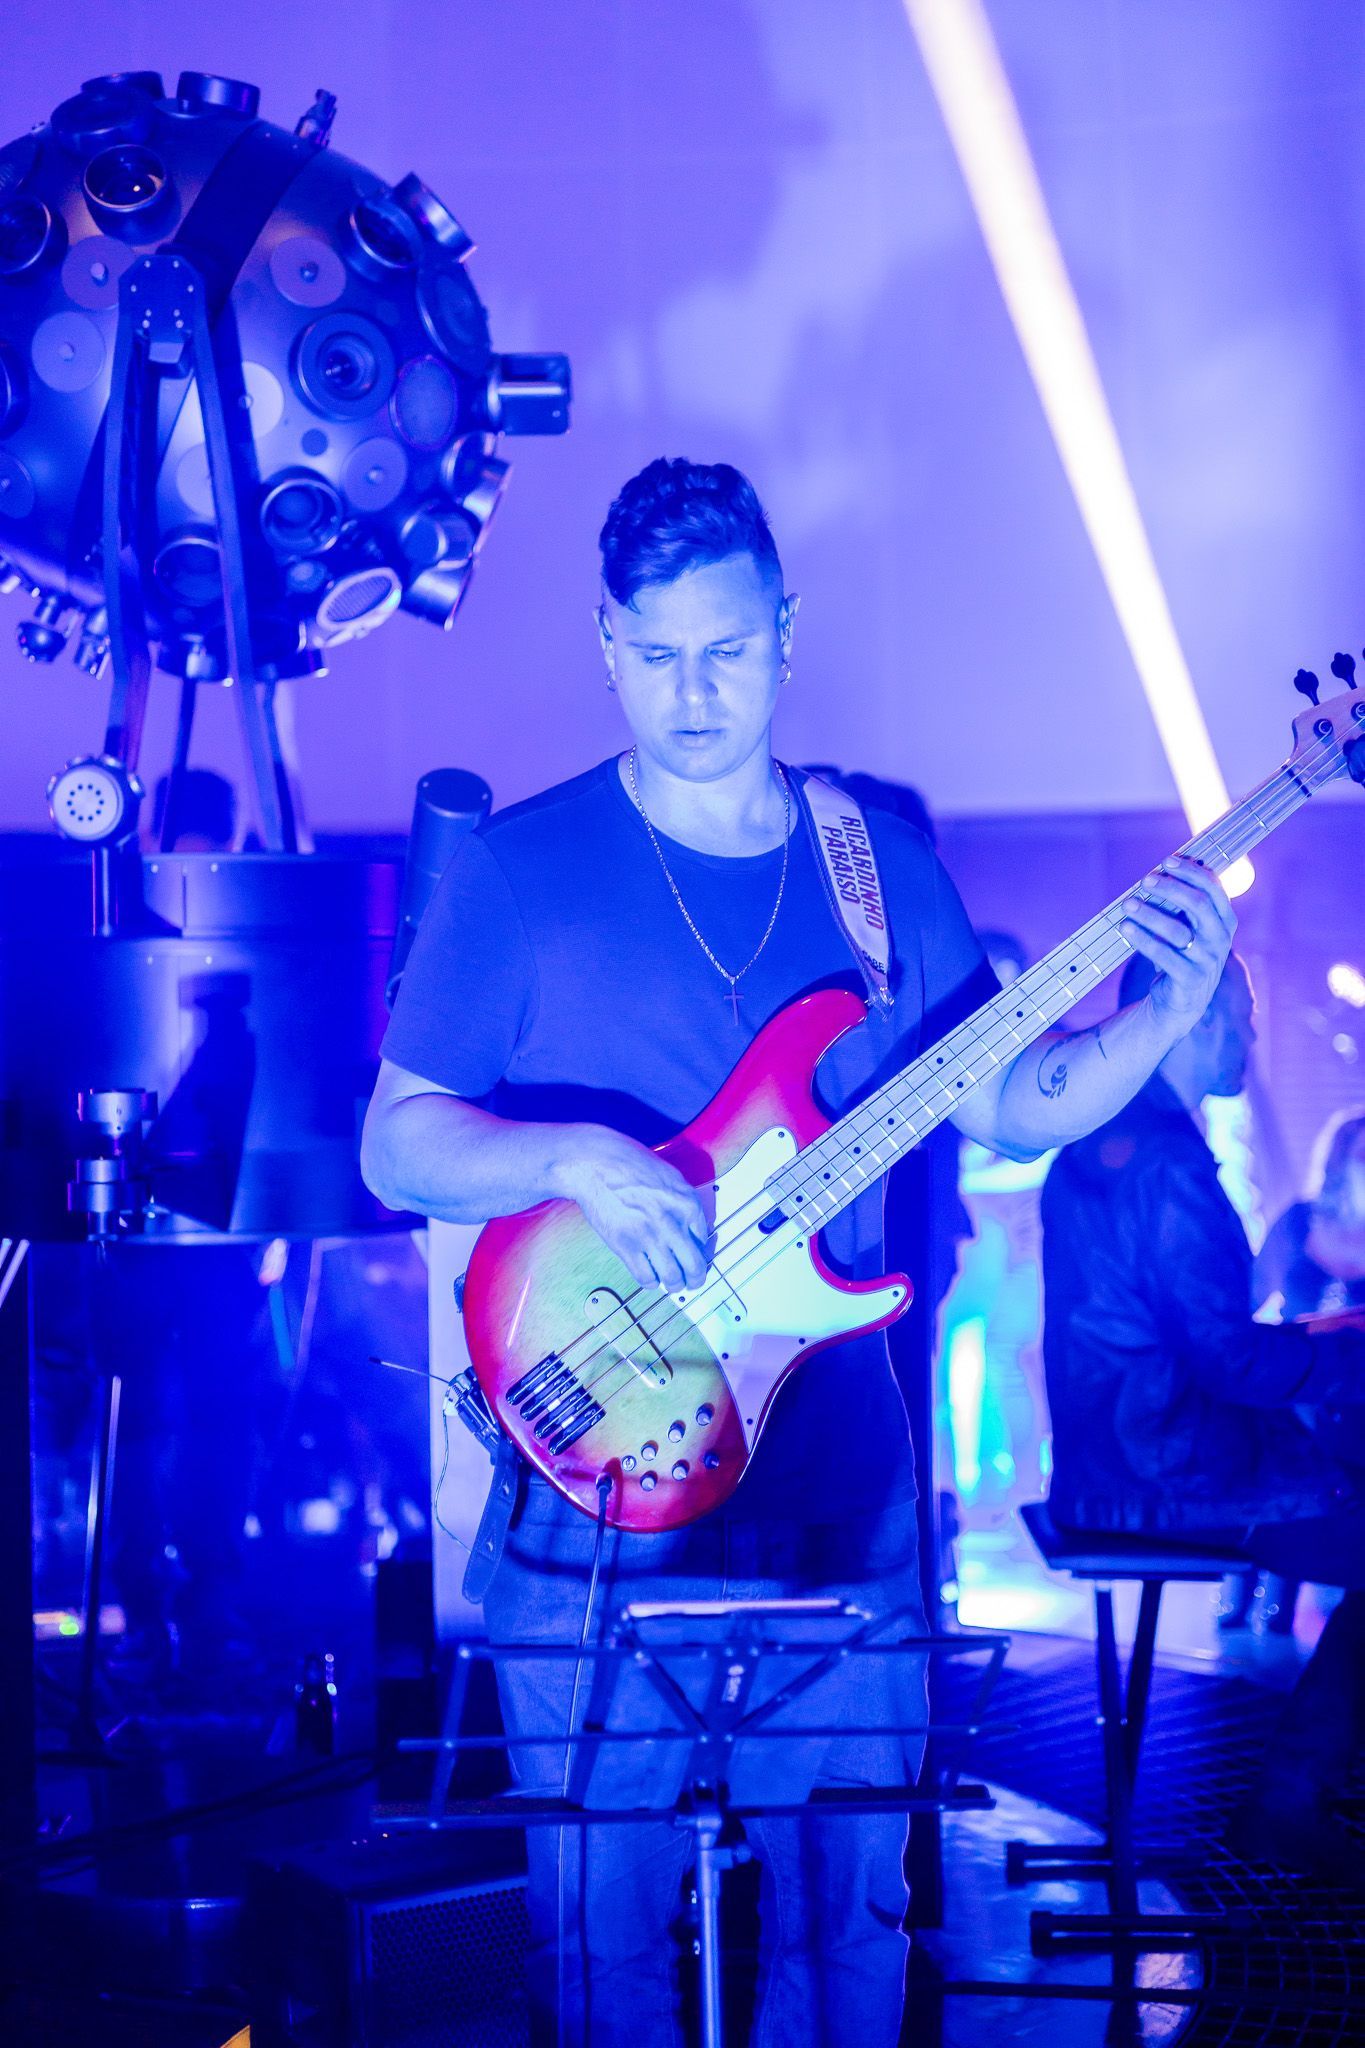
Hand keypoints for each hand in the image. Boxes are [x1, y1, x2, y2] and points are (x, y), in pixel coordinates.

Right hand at [552, 1124, 709, 1291]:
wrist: (596, 1164)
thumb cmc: (629, 1163)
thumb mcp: (669, 1176)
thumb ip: (683, 1202)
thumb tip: (692, 1228)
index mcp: (687, 1202)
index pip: (704, 1240)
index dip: (700, 1253)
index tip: (695, 1257)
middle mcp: (673, 1222)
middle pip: (694, 1265)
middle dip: (695, 1279)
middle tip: (692, 1282)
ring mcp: (649, 1236)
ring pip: (672, 1277)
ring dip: (674, 1285)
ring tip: (672, 1283)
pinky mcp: (626, 1246)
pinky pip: (646, 1277)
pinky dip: (651, 1282)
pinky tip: (649, 1276)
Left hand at [1119, 855, 1235, 1032]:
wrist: (1181, 1001)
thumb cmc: (1182, 954)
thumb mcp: (1191, 928)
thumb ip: (1184, 903)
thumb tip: (1162, 869)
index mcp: (1225, 921)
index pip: (1214, 889)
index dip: (1191, 872)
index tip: (1166, 861)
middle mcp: (1220, 939)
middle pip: (1198, 904)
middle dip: (1170, 888)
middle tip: (1145, 880)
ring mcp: (1207, 960)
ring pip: (1177, 930)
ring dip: (1149, 914)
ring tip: (1127, 904)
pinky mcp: (1190, 979)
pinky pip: (1163, 955)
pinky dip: (1142, 940)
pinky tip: (1125, 928)